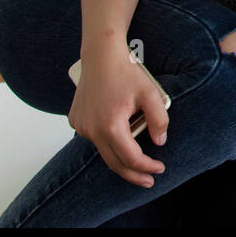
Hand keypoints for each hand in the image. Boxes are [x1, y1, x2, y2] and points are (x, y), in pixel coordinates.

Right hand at [68, 44, 168, 187]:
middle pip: (114, 163)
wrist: (101, 55)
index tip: (159, 169)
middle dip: (133, 174)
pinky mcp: (76, 120)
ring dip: (120, 156)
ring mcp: (81, 126)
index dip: (147, 167)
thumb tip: (160, 141)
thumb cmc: (126, 71)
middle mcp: (92, 130)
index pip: (131, 158)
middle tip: (148, 181)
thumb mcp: (151, 93)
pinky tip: (118, 136)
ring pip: (103, 150)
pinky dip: (106, 141)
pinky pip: (93, 137)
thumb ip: (158, 119)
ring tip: (137, 158)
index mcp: (111, 126)